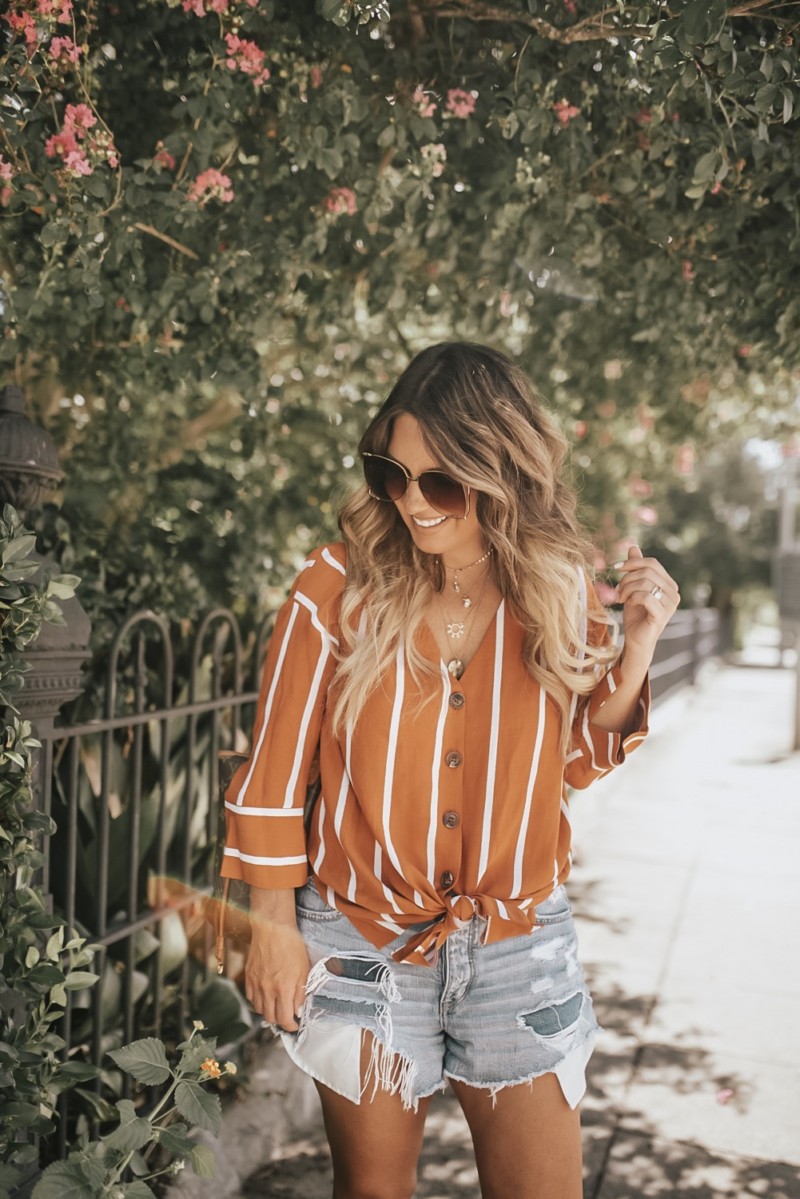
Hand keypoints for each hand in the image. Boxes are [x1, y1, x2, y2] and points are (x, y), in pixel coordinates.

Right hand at [245, 921, 310, 1031]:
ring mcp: (256, 983)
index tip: (295, 1023)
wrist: (273, 927)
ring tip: (278, 1005)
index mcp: (283, 989)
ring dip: (269, 1011)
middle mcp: (267, 989)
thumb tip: (299, 1010)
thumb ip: (301, 993)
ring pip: (260, 1010)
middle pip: (271, 1018)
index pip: (284, 1019)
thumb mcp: (304, 969)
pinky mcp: (249, 976)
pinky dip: (259, 1001)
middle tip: (288, 1015)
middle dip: (281, 1021)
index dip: (291, 1025)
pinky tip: (266, 995)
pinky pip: (251, 997)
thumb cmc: (291, 945)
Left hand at [614, 544, 679, 661]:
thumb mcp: (633, 588)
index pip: (652, 563)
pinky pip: (645, 596)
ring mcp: (670, 604)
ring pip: (645, 583)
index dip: (633, 562)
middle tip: (617, 590)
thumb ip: (636, 569)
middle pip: (648, 571)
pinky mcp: (662, 615)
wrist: (635, 639)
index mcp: (669, 584)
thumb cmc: (635, 615)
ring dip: (627, 588)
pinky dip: (632, 597)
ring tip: (620, 598)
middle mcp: (674, 593)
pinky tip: (627, 604)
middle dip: (627, 578)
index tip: (616, 567)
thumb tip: (633, 546)